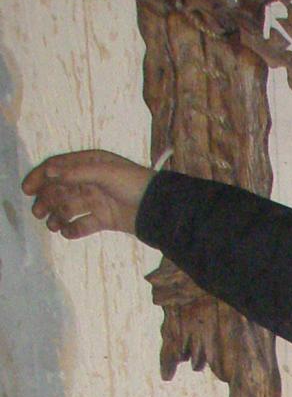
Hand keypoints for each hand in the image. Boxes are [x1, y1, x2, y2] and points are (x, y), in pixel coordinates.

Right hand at [22, 149, 152, 238]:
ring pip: (70, 207)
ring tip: (51, 225)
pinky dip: (74, 229)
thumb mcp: (105, 173)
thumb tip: (50, 172)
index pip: (59, 168)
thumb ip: (77, 172)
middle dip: (47, 199)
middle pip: (61, 189)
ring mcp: (98, 200)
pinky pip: (85, 224)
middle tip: (36, 213)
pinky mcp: (106, 219)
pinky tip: (66, 233)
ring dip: (58, 215)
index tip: (27, 189)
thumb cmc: (134, 184)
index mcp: (90, 163)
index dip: (41, 177)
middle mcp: (91, 180)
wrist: (160, 209)